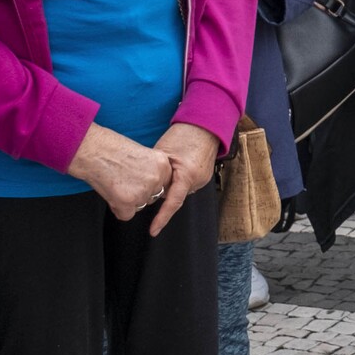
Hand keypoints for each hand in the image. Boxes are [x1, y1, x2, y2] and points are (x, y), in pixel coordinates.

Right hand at [68, 125, 172, 221]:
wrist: (93, 150)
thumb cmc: (111, 148)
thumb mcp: (143, 154)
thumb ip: (152, 170)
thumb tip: (152, 186)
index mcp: (163, 164)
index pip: (163, 184)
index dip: (147, 183)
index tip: (136, 177)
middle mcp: (156, 178)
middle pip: (152, 196)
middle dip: (138, 192)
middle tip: (123, 179)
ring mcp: (143, 191)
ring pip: (139, 205)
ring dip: (128, 200)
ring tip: (116, 183)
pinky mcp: (127, 202)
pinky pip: (126, 215)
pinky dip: (117, 208)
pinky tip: (111, 192)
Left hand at [148, 122, 219, 236]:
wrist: (205, 124)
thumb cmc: (183, 134)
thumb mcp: (163, 152)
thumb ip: (158, 173)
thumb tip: (148, 187)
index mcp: (187, 174)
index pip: (172, 203)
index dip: (162, 218)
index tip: (153, 230)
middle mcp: (198, 180)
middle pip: (174, 196)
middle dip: (163, 192)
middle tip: (152, 179)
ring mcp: (203, 178)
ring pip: (180, 190)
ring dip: (171, 184)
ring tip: (169, 166)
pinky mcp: (204, 175)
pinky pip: (187, 184)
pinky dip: (179, 180)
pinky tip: (177, 167)